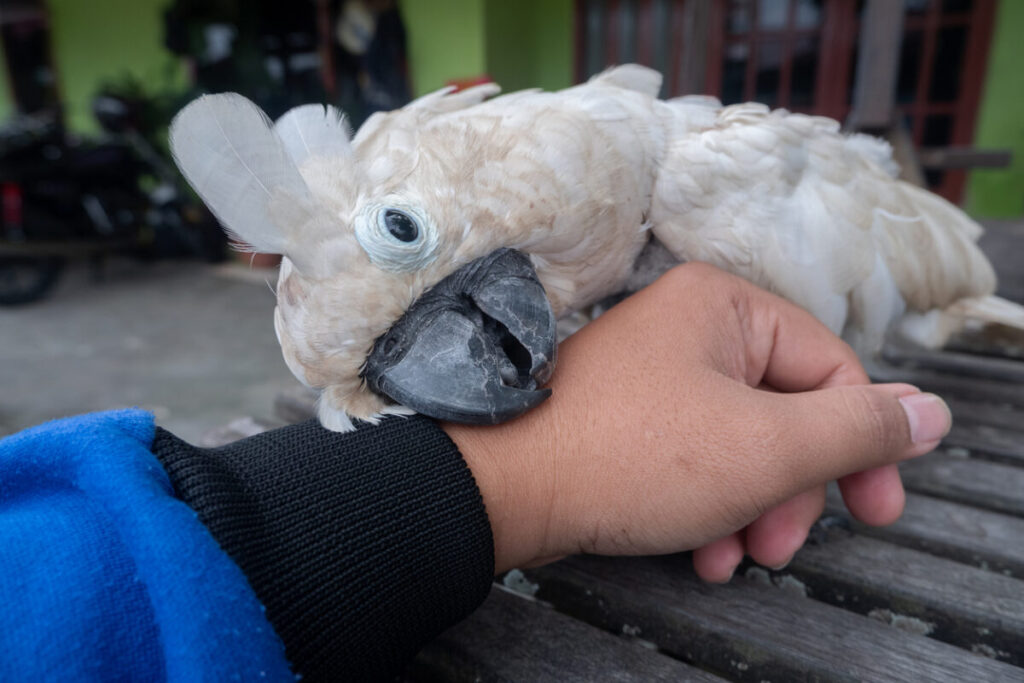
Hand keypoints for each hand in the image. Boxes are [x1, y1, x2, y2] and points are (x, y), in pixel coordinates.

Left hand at [444, 263, 950, 578]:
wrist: (499, 490)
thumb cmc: (624, 455)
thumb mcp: (763, 447)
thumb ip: (855, 429)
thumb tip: (928, 413)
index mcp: (724, 306)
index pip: (830, 370)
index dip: (861, 445)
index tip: (873, 510)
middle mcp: (688, 327)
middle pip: (784, 412)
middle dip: (791, 491)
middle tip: (780, 546)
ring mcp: (653, 373)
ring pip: (740, 443)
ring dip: (750, 509)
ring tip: (733, 556)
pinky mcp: (626, 418)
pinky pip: (694, 457)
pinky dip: (707, 507)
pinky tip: (700, 551)